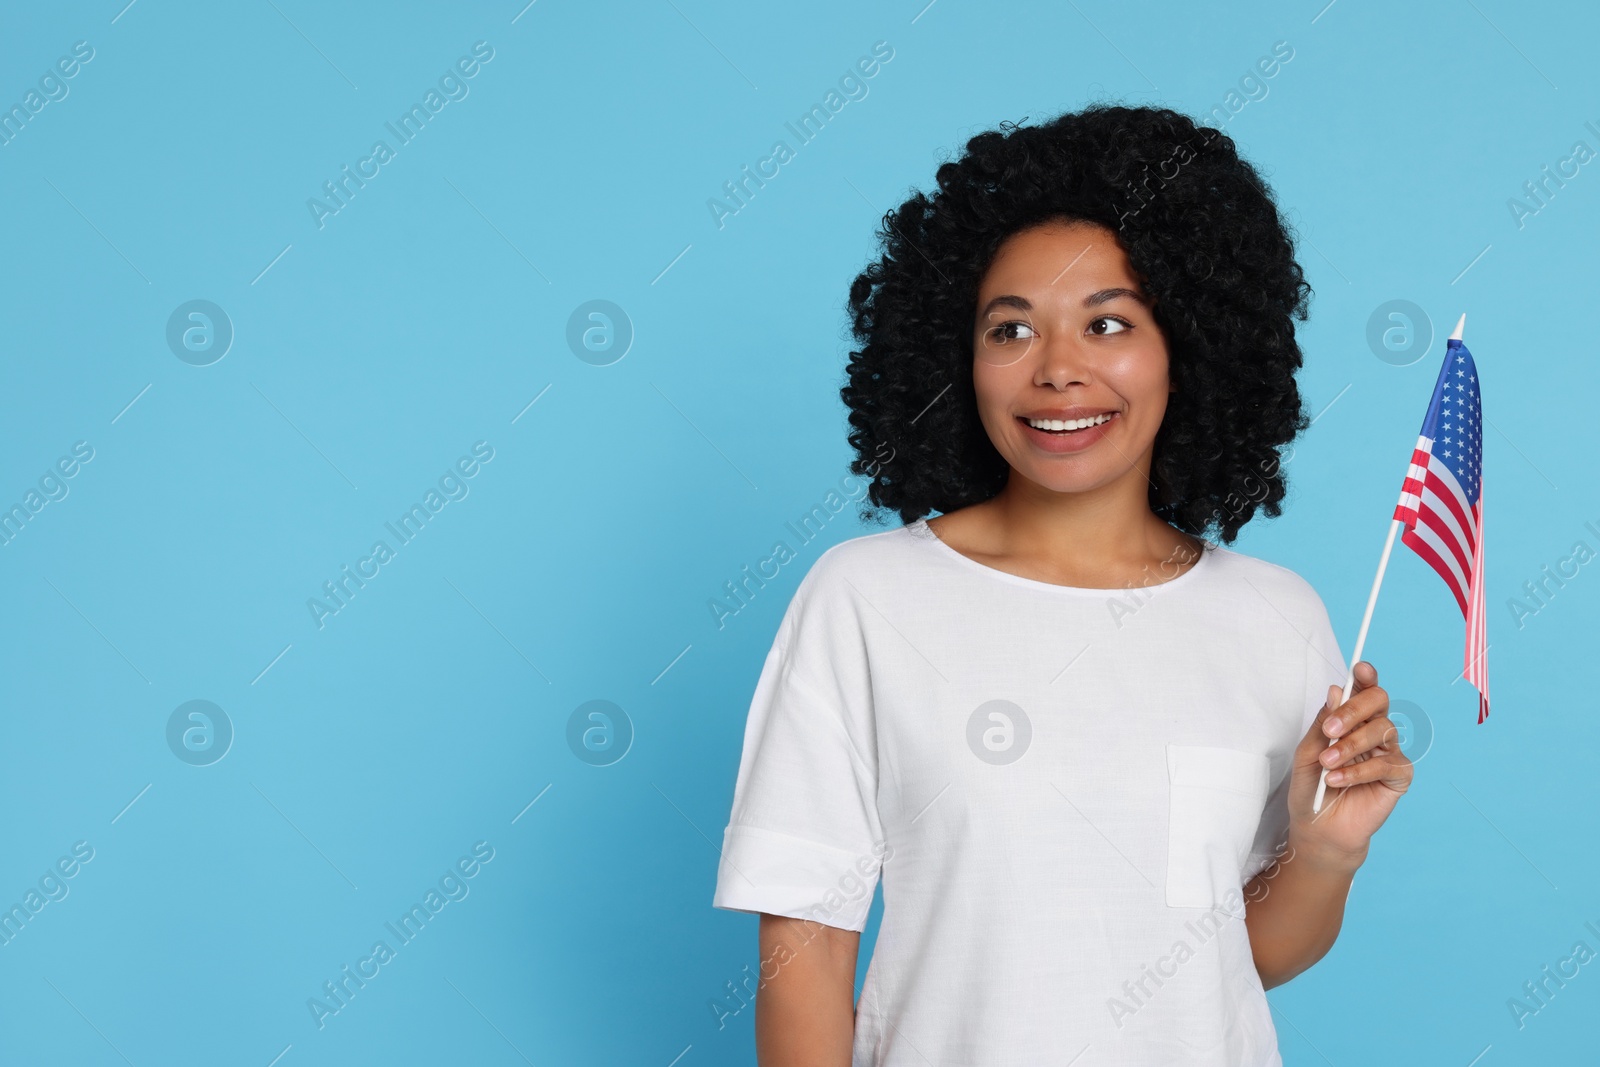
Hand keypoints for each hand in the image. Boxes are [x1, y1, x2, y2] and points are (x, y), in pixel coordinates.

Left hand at [1287, 661, 1412, 863]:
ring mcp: (1389, 752)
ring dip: (1349, 747)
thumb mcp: (1307, 752)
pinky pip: (1385, 764)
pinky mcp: (1399, 777)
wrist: (1318, 827)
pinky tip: (1337, 780)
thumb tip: (1335, 690)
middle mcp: (1374, 731)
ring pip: (1381, 731)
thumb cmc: (1311, 787)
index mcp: (1352, 720)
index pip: (1364, 691)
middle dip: (1353, 711)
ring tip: (1326, 764)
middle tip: (1330, 730)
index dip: (1365, 677)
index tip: (1360, 668)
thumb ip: (1323, 723)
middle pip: (1379, 702)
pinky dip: (1358, 771)